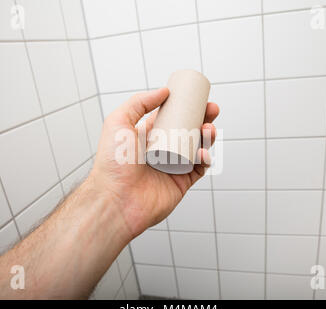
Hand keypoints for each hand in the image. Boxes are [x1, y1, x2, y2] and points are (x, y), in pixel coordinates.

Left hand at [88, 88, 218, 238]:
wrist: (116, 199)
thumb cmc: (113, 163)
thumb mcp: (118, 122)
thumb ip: (139, 102)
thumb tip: (163, 91)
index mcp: (147, 136)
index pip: (172, 117)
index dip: (187, 107)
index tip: (199, 97)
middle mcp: (161, 150)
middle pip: (188, 131)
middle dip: (203, 119)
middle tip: (212, 109)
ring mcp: (172, 167)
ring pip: (197, 148)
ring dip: (208, 137)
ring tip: (209, 130)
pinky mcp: (181, 183)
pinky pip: (199, 169)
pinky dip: (205, 159)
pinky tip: (204, 153)